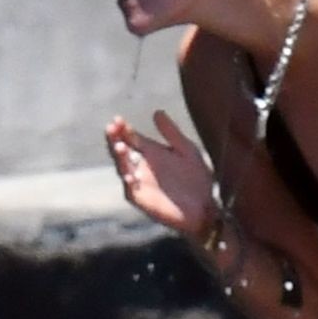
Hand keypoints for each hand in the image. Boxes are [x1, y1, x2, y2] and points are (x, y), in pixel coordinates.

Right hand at [105, 110, 215, 236]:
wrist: (205, 207)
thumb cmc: (198, 179)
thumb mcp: (187, 151)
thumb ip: (172, 133)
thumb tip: (157, 112)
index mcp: (150, 152)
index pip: (131, 137)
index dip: (123, 128)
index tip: (118, 119)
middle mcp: (140, 166)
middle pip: (122, 150)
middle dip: (115, 139)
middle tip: (112, 128)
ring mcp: (139, 183)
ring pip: (123, 168)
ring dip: (120, 158)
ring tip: (119, 146)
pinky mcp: (141, 199)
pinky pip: (130, 189)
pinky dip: (129, 181)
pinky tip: (130, 175)